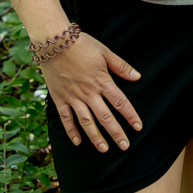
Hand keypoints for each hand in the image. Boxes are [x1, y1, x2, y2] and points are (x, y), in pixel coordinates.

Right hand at [40, 32, 142, 151]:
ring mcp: (73, 97)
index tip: (138, 128)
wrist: (55, 43)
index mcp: (103, 81)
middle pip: (105, 117)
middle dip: (116, 133)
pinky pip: (66, 118)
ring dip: (95, 137)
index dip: (130, 116)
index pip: (121, 103)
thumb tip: (137, 77)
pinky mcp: (59, 98)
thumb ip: (121, 67)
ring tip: (103, 149)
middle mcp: (89, 93)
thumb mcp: (105, 52)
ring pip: (86, 122)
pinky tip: (77, 142)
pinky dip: (71, 131)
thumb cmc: (82, 45)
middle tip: (124, 146)